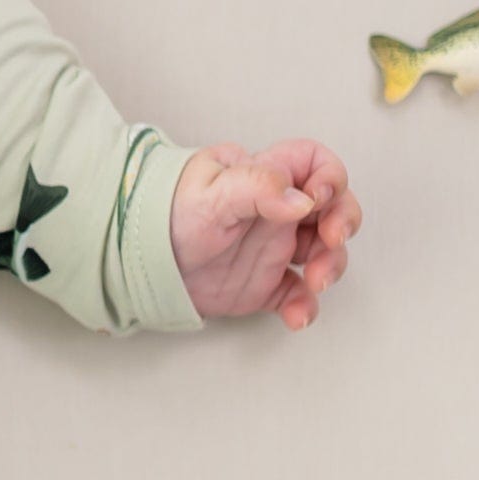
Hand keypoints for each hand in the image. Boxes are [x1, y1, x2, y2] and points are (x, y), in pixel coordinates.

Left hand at [170, 141, 359, 329]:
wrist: (135, 258)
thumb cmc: (166, 212)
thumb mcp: (211, 192)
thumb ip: (257, 187)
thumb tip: (301, 200)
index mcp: (265, 179)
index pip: (314, 164)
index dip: (330, 176)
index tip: (319, 198)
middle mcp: (276, 213)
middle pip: (332, 210)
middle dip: (344, 223)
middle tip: (332, 240)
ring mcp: (272, 249)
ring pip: (323, 254)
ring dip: (331, 266)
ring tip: (316, 282)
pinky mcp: (263, 285)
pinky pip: (296, 295)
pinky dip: (304, 307)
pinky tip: (297, 315)